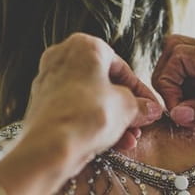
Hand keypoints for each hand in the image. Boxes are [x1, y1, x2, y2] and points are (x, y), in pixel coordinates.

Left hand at [21, 33, 162, 174]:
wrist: (50, 147)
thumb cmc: (86, 117)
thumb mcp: (127, 108)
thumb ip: (141, 106)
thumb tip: (150, 109)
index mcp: (85, 47)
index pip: (122, 67)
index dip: (141, 91)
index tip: (151, 107)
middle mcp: (62, 58)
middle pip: (105, 84)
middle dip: (126, 109)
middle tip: (140, 124)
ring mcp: (49, 82)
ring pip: (91, 100)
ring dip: (114, 120)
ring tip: (129, 139)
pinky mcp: (43, 105)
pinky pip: (77, 111)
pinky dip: (94, 124)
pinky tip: (112, 143)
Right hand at [152, 35, 194, 140]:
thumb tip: (178, 113)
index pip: (180, 55)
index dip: (168, 84)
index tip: (177, 114)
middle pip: (177, 51)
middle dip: (167, 81)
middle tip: (177, 112)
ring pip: (187, 63)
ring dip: (180, 89)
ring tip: (191, 116)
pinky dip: (194, 94)